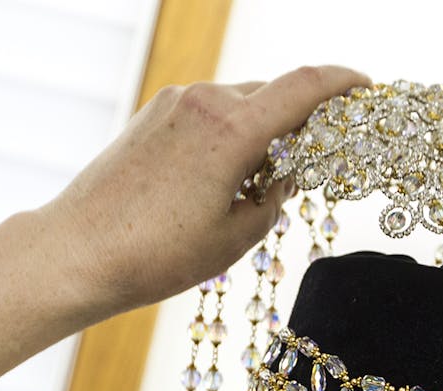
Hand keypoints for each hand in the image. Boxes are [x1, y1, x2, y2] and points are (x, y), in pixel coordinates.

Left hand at [38, 65, 370, 316]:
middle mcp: (204, 101)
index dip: (345, 83)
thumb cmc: (153, 255)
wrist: (76, 253)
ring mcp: (173, 104)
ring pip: (239, 105)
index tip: (367, 90)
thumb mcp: (234, 237)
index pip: (306, 84)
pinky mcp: (151, 116)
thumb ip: (274, 196)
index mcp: (232, 127)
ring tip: (256, 186)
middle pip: (273, 95)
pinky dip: (227, 136)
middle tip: (315, 162)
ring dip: (260, 133)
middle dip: (300, 123)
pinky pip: (207, 115)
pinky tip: (219, 181)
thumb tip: (284, 174)